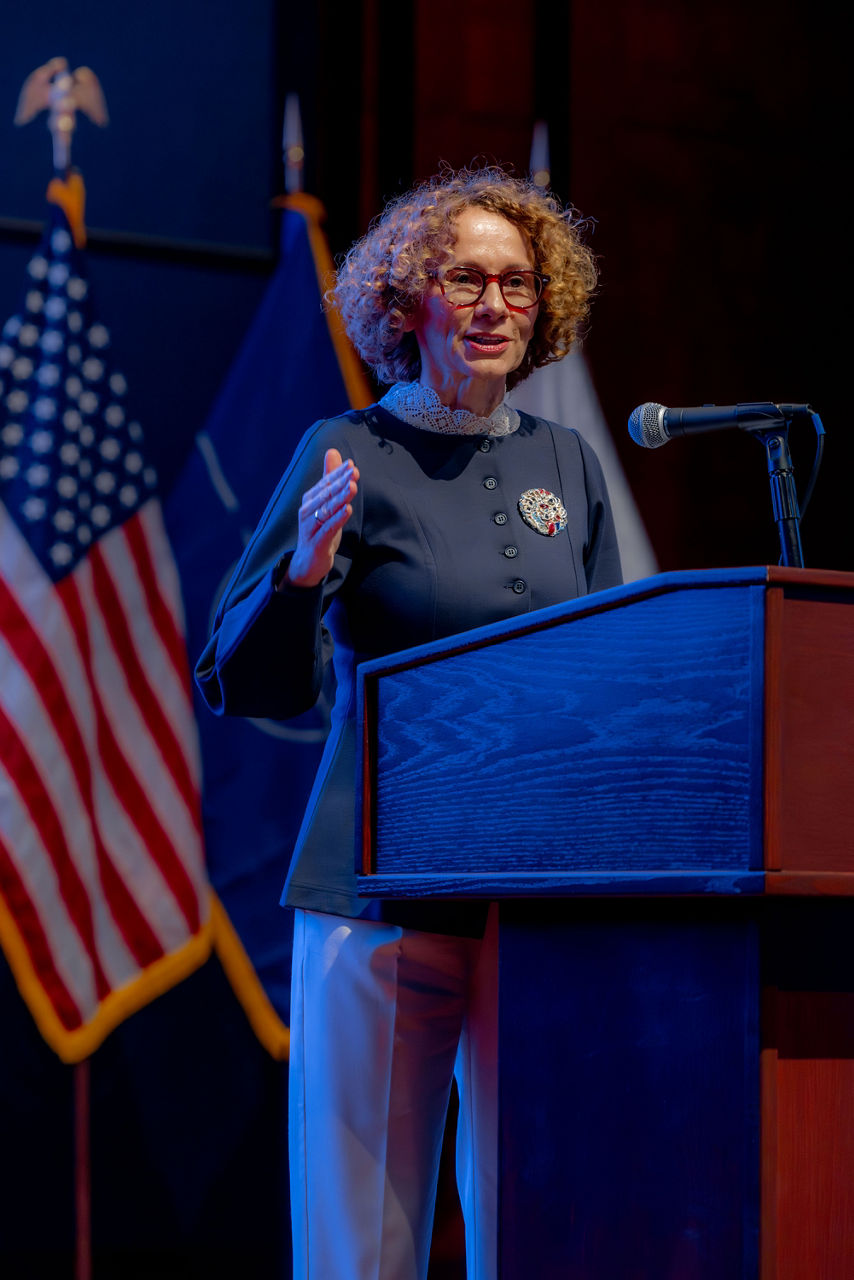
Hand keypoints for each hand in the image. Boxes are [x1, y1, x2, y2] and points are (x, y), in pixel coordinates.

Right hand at [283, 449, 359, 587]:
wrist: (307, 562)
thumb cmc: (318, 530)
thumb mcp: (325, 503)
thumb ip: (329, 478)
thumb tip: (333, 451)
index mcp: (310, 500)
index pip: (325, 483)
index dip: (338, 474)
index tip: (351, 465)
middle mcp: (308, 511)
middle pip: (326, 494)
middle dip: (340, 482)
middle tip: (354, 472)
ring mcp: (311, 527)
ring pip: (327, 510)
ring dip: (340, 498)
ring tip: (353, 487)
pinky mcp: (317, 542)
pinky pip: (328, 528)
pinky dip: (337, 519)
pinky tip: (347, 510)